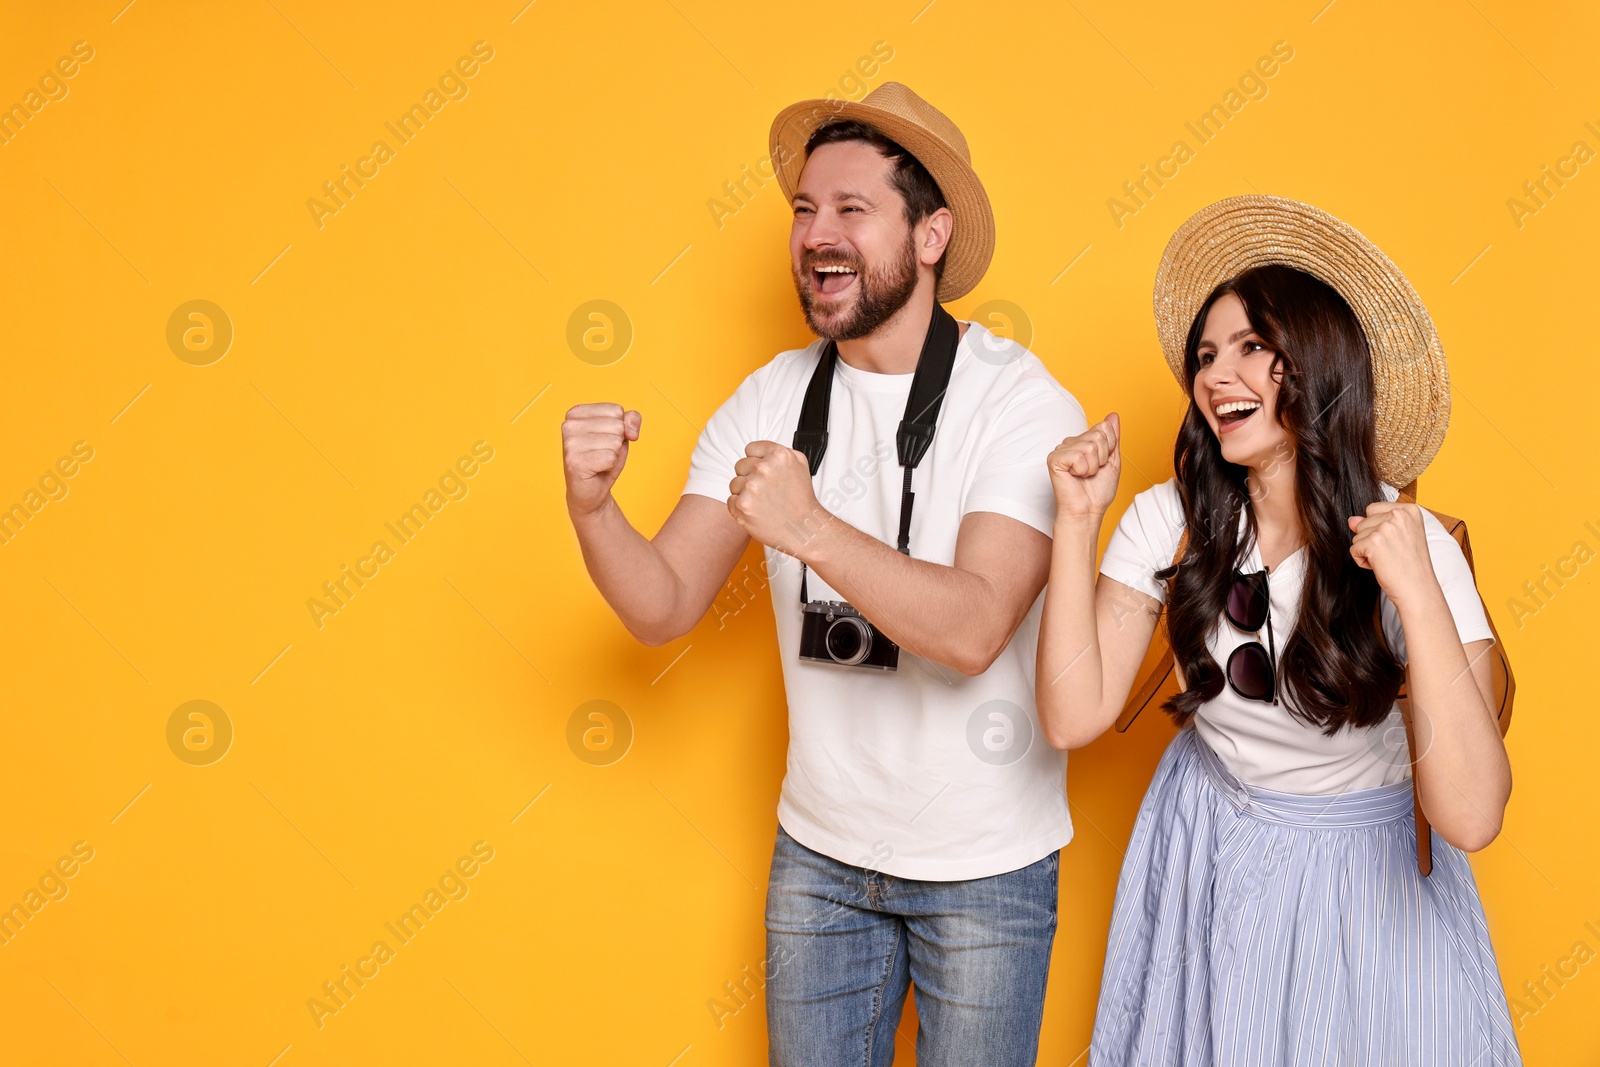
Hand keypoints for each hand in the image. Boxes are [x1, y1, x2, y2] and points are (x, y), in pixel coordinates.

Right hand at [562, 403, 640, 516]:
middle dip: (617, 443)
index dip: (620, 428)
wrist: (591, 491)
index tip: (605, 440)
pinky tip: (596, 470)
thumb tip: (631, 432)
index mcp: (576, 413)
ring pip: (615, 441)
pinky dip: (609, 467)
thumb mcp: (621, 434)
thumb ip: (631, 420)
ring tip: (599, 461)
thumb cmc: (603, 459)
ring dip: (613, 455)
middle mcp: (569, 425)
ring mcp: (570, 443)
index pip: (616, 410)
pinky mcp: (575, 462)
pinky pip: (610, 458)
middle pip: (617, 425)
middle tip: (602, 453)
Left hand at [727, 440, 827, 554]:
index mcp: (778, 455)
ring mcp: (752, 487)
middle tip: (766, 489)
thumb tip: (762, 450)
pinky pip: (731, 500)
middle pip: (740, 465)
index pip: (750, 449)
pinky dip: (741, 507)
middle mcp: (763, 469)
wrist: (803, 528)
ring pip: (734, 483)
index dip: (757, 461)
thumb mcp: (800, 464)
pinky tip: (757, 510)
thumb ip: (780, 452)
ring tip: (762, 501)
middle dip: (750, 476)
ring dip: (745, 492)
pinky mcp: (742, 505)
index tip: (765, 472)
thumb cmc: (801, 500)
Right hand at [1047, 413, 1120, 522]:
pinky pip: (1078, 456)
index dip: (1110, 448)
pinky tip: (1075, 476)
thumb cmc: (1098, 491)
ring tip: (1084, 476)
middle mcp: (1071, 443)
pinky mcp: (1054, 459)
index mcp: (1083, 441)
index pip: (1104, 427)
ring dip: (1093, 466)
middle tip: (1093, 472)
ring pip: (1089, 446)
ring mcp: (1061, 450)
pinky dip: (1082, 469)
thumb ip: (1113, 437)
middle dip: (1102, 457)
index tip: (1102, 464)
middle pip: (1098, 435)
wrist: (1088, 510)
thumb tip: (1113, 415)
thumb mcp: (1113, 460)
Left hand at [1348, 502, 1435, 605]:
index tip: (1396, 542)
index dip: (1378, 529)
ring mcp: (1386, 527)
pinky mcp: (1374, 541)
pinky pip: (1354, 549)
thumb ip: (1374, 523)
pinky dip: (1362, 561)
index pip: (1373, 509)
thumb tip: (1352, 520)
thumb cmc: (1411, 566)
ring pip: (1357, 535)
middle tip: (1393, 553)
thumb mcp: (1397, 537)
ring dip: (1367, 551)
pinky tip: (1381, 566)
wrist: (1418, 589)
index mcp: (1409, 510)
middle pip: (1364, 522)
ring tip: (1388, 560)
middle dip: (1372, 540)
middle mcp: (1399, 515)